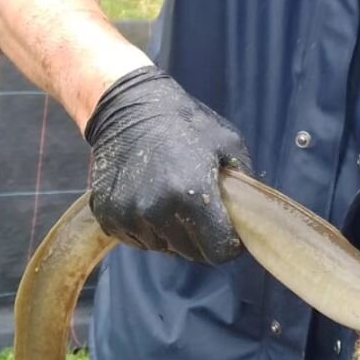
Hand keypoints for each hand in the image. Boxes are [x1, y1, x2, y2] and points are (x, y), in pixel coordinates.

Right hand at [84, 67, 250, 263]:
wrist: (128, 106)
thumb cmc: (183, 122)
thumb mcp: (227, 142)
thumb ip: (244, 183)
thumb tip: (252, 216)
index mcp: (191, 194)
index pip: (219, 252)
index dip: (229, 243)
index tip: (228, 229)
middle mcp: (156, 211)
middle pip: (191, 253)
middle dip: (201, 237)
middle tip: (199, 207)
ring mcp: (128, 216)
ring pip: (164, 247)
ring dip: (172, 232)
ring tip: (171, 196)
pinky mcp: (107, 217)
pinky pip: (137, 240)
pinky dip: (147, 227)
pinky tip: (148, 197)